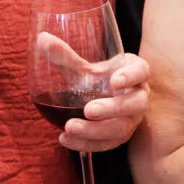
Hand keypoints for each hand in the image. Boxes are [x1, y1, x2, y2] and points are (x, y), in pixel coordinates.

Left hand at [38, 33, 149, 153]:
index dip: (131, 76)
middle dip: (112, 109)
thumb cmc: (96, 80)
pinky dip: (87, 144)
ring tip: (70, 128)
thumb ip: (65, 57)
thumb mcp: (83, 68)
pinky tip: (66, 139)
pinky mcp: (120, 136)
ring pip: (122, 128)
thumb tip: (42, 39)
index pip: (141, 71)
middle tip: (89, 110)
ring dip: (96, 131)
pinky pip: (108, 144)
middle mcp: (138, 96)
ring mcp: (132, 119)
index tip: (115, 81)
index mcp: (134, 73)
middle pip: (136, 104)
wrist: (101, 101)